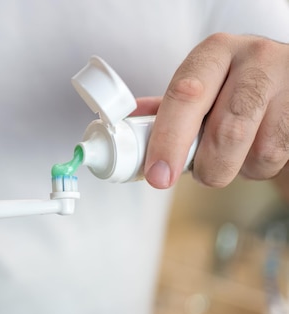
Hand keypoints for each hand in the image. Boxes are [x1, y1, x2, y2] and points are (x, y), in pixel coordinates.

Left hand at [143, 33, 288, 188]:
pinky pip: (278, 158)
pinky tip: (254, 151)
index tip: (157, 173)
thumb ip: (166, 109)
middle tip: (197, 175)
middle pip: (226, 130)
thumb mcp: (202, 84)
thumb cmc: (233, 85)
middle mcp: (256, 60)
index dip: (168, 138)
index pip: (186, 94)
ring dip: (235, 168)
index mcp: (215, 51)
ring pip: (257, 152)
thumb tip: (126, 132)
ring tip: (230, 154)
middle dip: (205, 166)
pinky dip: (259, 168)